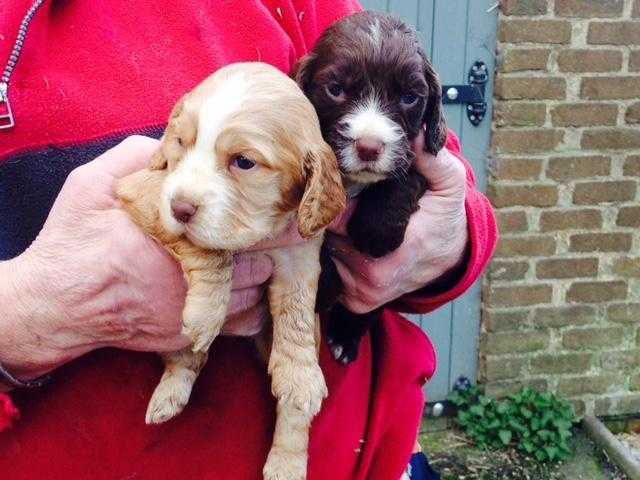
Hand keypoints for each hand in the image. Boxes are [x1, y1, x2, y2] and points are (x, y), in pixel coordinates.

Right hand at [0, 136, 307, 381]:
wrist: (55, 305)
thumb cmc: (72, 243)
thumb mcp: (92, 186)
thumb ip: (134, 158)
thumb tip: (169, 145)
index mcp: (171, 239)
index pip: (240, 229)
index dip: (271, 220)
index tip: (293, 210)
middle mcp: (188, 279)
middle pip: (257, 264)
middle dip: (269, 247)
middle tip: (278, 231)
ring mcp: (191, 313)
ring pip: (254, 295)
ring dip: (259, 275)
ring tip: (257, 257)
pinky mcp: (188, 338)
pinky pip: (242, 324)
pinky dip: (249, 307)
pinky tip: (240, 288)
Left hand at [326, 132, 468, 313]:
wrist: (450, 257)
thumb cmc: (445, 218)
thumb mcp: (450, 184)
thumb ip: (435, 160)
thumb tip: (416, 135)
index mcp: (395, 253)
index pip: (338, 222)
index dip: (332, 201)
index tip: (333, 183)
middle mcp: (374, 279)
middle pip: (327, 239)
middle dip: (328, 216)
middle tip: (334, 196)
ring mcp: (363, 293)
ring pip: (326, 255)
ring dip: (329, 236)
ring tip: (343, 216)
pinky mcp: (357, 302)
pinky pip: (331, 272)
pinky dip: (334, 255)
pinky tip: (346, 238)